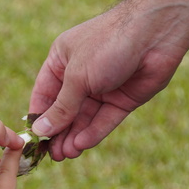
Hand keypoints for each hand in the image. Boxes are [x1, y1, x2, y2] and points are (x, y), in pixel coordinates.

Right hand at [28, 2, 188, 160]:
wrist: (155, 33)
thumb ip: (61, 106)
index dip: (39, 116)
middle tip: (52, 155)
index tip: (33, 139)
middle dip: (58, 132)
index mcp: (62, 60)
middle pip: (64, 110)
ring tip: (65, 155)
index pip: (44, 94)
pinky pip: (104, 119)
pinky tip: (82, 145)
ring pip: (84, 118)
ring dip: (74, 136)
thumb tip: (40, 130)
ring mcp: (103, 87)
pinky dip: (93, 132)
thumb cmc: (108, 44)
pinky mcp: (123, 99)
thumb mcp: (77, 76)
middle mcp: (81, 75)